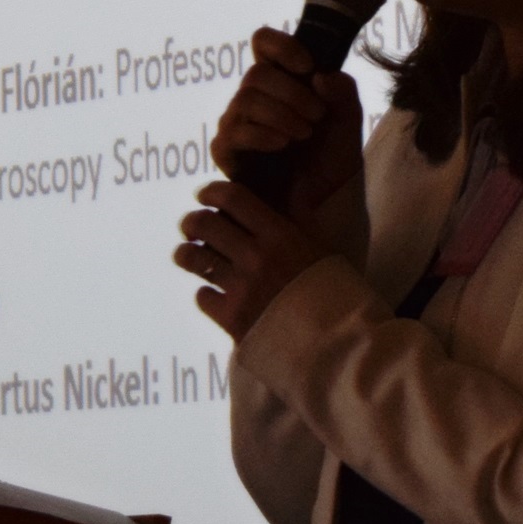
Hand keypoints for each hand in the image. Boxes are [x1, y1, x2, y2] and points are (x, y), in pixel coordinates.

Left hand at [174, 179, 325, 337]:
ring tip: (186, 255)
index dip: (211, 192)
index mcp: (278, 235)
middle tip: (191, 226)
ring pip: (195, 258)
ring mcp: (240, 288)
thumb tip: (295, 180)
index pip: (233, 198)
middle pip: (204, 224)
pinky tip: (212, 293)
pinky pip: (202, 296)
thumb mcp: (323, 246)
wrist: (336, 344)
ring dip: (186, 254)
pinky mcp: (231, 318)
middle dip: (191, 222)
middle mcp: (255, 257)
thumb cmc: (333, 291)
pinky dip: (205, 292)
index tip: (204, 195)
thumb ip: (302, 213)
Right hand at [210, 26, 364, 218]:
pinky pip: (233, 132)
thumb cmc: (328, 161)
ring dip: (282, 115)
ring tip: (304, 134)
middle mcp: (252, 96)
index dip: (281, 45)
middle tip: (317, 116)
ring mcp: (235, 122)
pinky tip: (283, 145)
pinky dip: (262, 135)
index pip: (263, 42)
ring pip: (246, 99)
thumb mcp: (348, 124)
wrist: (319, 207)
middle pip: (256, 73)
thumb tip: (320, 75)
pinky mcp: (225, 150)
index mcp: (280, 80)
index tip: (307, 65)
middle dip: (292, 92)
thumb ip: (344, 94)